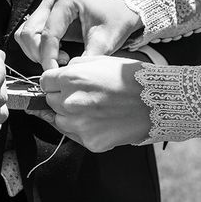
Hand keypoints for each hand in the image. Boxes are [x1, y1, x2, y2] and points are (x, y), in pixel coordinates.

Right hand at [15, 0, 142, 70]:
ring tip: (60, 58)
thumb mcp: (105, 42)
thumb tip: (68, 76)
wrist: (122, 11)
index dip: (48, 57)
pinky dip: (38, 48)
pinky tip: (57, 53)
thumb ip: (86, 59)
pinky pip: (30, 34)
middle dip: (40, 55)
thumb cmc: (116, 21)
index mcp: (67, 0)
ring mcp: (47, 6)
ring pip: (25, 34)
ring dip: (36, 52)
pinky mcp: (46, 14)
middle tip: (60, 65)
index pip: (47, 34)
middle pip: (29, 32)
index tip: (54, 73)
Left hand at [35, 56, 150, 152]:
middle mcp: (70, 103)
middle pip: (50, 102)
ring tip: (94, 109)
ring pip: (59, 120)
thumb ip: (72, 67)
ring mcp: (79, 125)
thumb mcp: (99, 60)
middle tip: (86, 96)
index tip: (64, 84)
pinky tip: (101, 120)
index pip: (44, 82)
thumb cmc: (130, 78)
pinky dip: (84, 129)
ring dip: (70, 115)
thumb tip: (56, 76)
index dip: (55, 82)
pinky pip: (75, 135)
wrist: (156, 102)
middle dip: (62, 98)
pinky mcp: (89, 141)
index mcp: (71, 79)